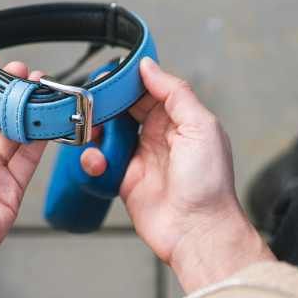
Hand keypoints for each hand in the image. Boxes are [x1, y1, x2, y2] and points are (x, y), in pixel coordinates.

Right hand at [81, 57, 273, 291]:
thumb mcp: (200, 127)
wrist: (196, 230)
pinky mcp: (122, 179)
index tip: (108, 75)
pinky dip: (92, 159)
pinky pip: (100, 161)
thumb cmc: (208, 184)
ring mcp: (139, 158)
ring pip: (107, 133)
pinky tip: (98, 163)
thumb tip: (149, 67)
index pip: (149, 91)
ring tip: (91, 134)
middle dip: (106, 105)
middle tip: (89, 102)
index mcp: (180, 120)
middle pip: (124, 110)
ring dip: (95, 132)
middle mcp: (158, 136)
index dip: (128, 81)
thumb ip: (175, 93)